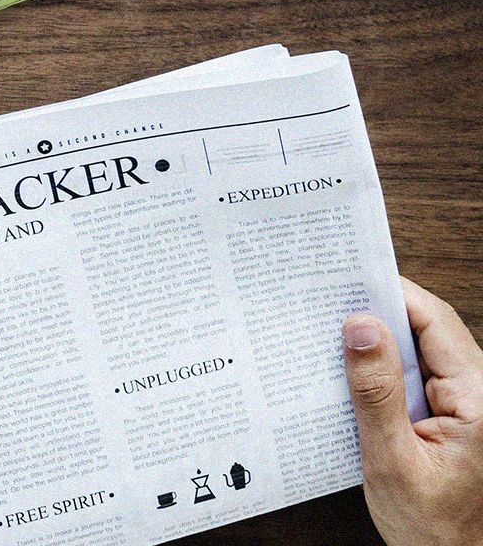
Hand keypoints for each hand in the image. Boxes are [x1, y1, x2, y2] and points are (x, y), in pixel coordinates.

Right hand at [343, 277, 482, 545]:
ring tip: (332, 332)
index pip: (435, 321)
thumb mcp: (392, 461)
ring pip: (421, 349)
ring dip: (380, 340)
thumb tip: (361, 326)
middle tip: (329, 299)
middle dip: (380, 311)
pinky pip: (418, 374)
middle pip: (428, 328)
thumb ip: (376, 392)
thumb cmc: (433, 530)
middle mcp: (480, 394)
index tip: (349, 277)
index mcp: (479, 399)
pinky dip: (385, 367)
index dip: (392, 292)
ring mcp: (468, 405)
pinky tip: (353, 372)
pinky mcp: (453, 417)